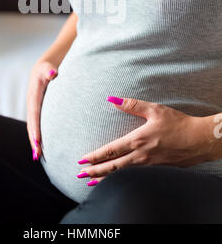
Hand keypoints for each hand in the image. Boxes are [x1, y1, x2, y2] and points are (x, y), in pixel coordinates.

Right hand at [26, 60, 57, 161]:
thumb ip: (49, 71)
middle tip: (37, 155)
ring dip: (34, 141)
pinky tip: (40, 148)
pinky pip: (35, 125)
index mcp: (34, 95)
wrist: (42, 69)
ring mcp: (32, 108)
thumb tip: (52, 74)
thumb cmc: (47, 68)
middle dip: (33, 140)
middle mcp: (31, 104)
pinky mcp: (36, 111)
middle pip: (31, 124)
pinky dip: (36, 136)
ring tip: (38, 156)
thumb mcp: (48, 68)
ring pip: (32, 127)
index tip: (38, 141)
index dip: (35, 128)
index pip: (34, 114)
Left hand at [77, 97, 212, 184]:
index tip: (81, 160)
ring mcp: (149, 164)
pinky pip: (134, 174)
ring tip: (93, 181)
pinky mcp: (157, 168)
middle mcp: (141, 156)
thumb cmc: (178, 123)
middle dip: (95, 172)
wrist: (200, 140)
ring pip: (122, 173)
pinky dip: (121, 177)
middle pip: (113, 167)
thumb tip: (112, 99)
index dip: (95, 156)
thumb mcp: (154, 109)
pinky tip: (117, 178)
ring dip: (106, 177)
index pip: (111, 151)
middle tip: (80, 176)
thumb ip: (132, 105)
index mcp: (138, 140)